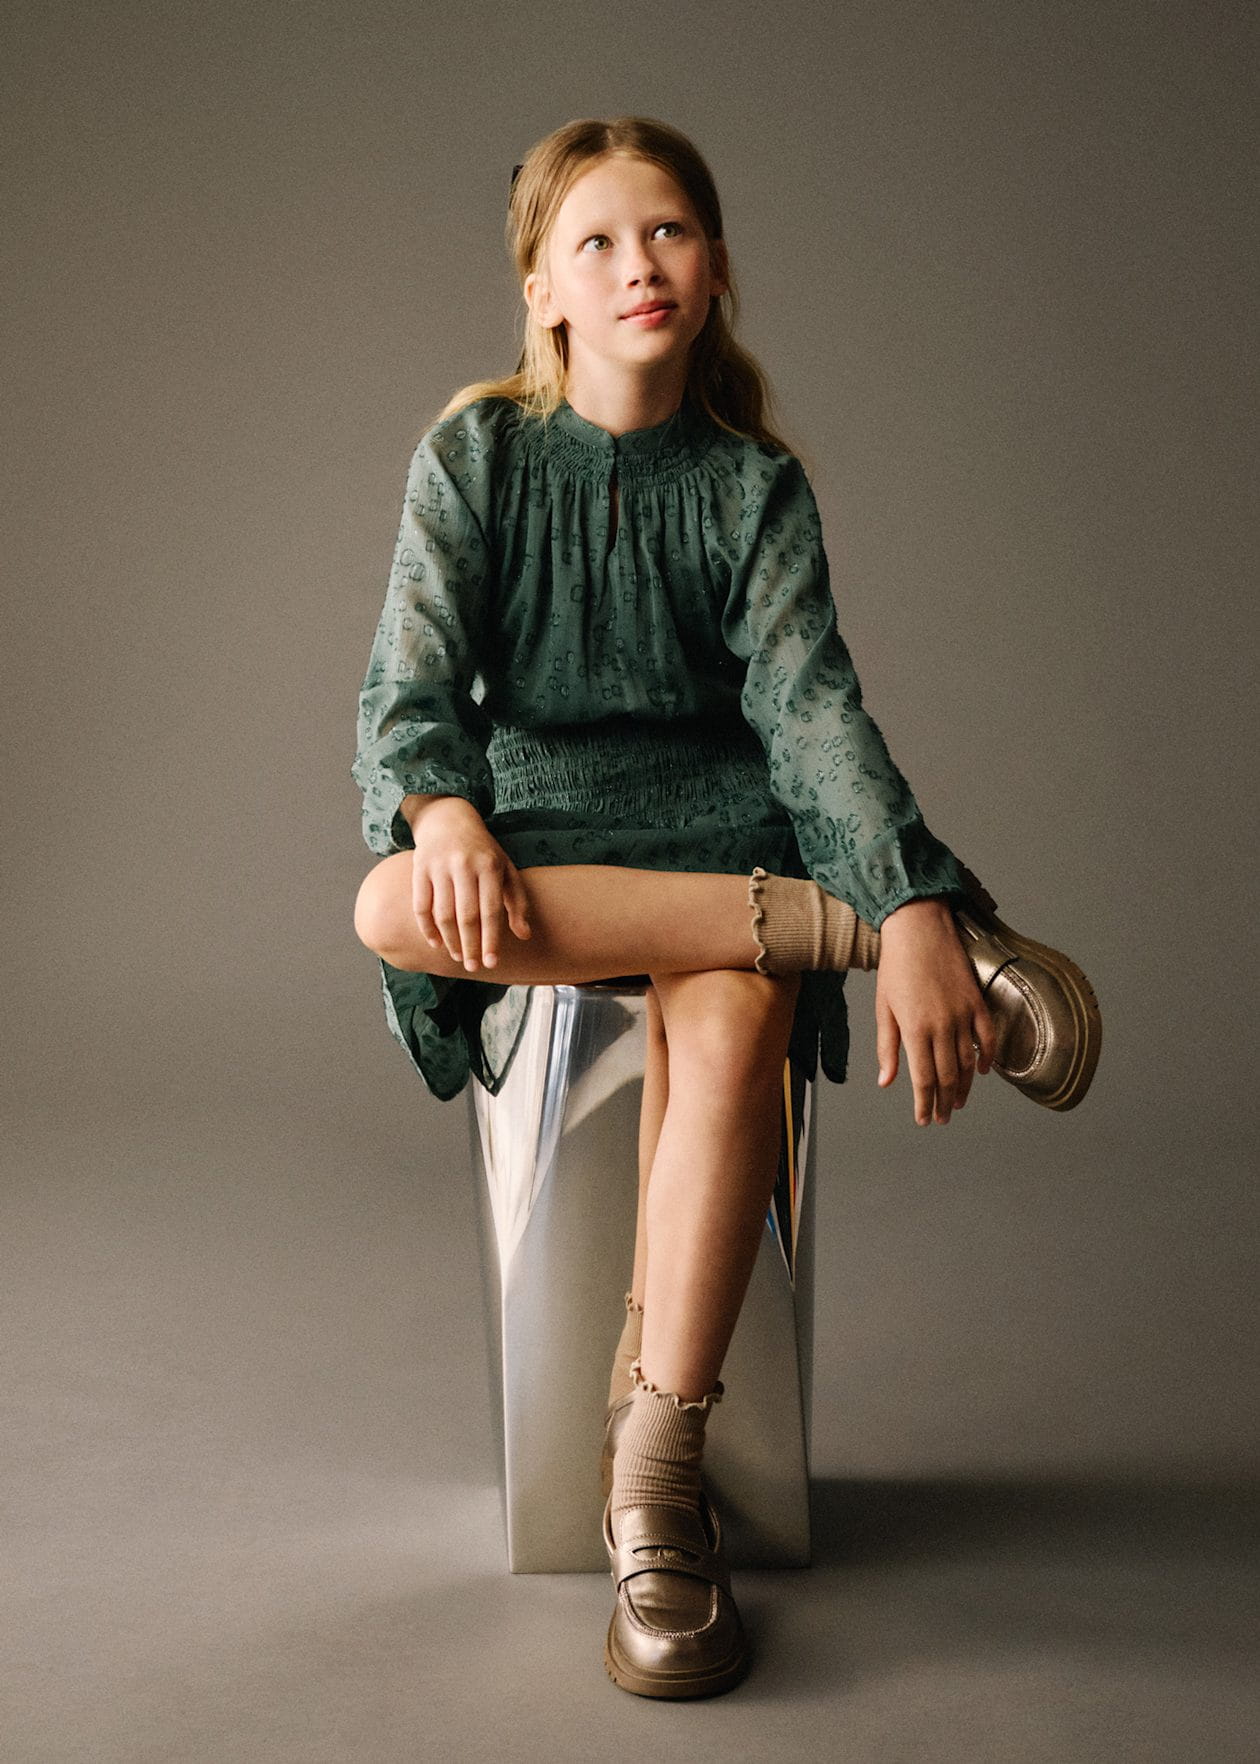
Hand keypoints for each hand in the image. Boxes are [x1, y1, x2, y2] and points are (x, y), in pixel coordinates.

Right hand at [406, 797, 531, 971]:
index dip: (491, 939)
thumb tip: (524, 935)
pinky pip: (420, 905)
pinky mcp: (419, 868)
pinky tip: (436, 943)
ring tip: (458, 956)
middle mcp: (464, 865)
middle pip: (466, 915)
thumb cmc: (483, 851)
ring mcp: (439, 866)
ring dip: (450, 940)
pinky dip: (427, 928)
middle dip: (470, 946)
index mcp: (489, 866)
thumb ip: (517, 901)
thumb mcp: (506, 869)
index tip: (492, 962)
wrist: (448, 819)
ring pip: (443, 913)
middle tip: (474, 967)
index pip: (490, 910)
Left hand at [874, 896, 996, 1124]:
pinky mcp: (977, 1002)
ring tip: (958, 1102)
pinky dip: (988, 1058)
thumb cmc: (896, 966)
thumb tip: (887, 1082)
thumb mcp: (884, 1008)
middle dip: (944, 1102)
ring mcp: (963, 1014)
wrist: (918, 928)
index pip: (924, 1079)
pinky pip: (988, 1038)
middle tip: (942, 1118)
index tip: (924, 1119)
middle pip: (948, 1076)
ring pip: (969, 1063)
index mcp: (915, 1029)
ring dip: (964, 1087)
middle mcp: (942, 1026)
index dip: (925, 1104)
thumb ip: (888, 1047)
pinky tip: (982, 1072)